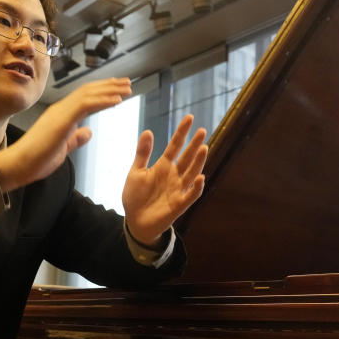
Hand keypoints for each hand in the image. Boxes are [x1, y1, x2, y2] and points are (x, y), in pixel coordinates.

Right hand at [0, 78, 131, 191]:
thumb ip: (75, 139)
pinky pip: (86, 105)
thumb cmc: (36, 160)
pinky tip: (118, 100)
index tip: (118, 90)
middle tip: (128, 82)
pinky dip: (103, 100)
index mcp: (61, 115)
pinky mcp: (61, 120)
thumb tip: (88, 132)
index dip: (102, 92)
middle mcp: (60, 109)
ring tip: (127, 88)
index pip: (84, 98)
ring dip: (110, 90)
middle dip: (110, 86)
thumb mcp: (62, 148)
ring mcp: (60, 113)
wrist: (17, 166)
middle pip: (88, 91)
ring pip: (89, 94)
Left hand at [122, 114, 207, 245]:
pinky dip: (196, 188)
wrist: (135, 221)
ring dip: (198, 162)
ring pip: (191, 173)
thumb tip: (147, 131)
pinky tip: (201, 178)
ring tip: (204, 148)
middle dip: (194, 145)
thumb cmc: (136, 196)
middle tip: (202, 131)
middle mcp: (174, 176)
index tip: (189, 117)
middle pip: (186, 158)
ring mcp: (178, 189)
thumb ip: (142, 153)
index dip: (182, 132)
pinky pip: (190, 195)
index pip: (175, 146)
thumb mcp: (136, 172)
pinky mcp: (178, 205)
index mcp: (163, 166)